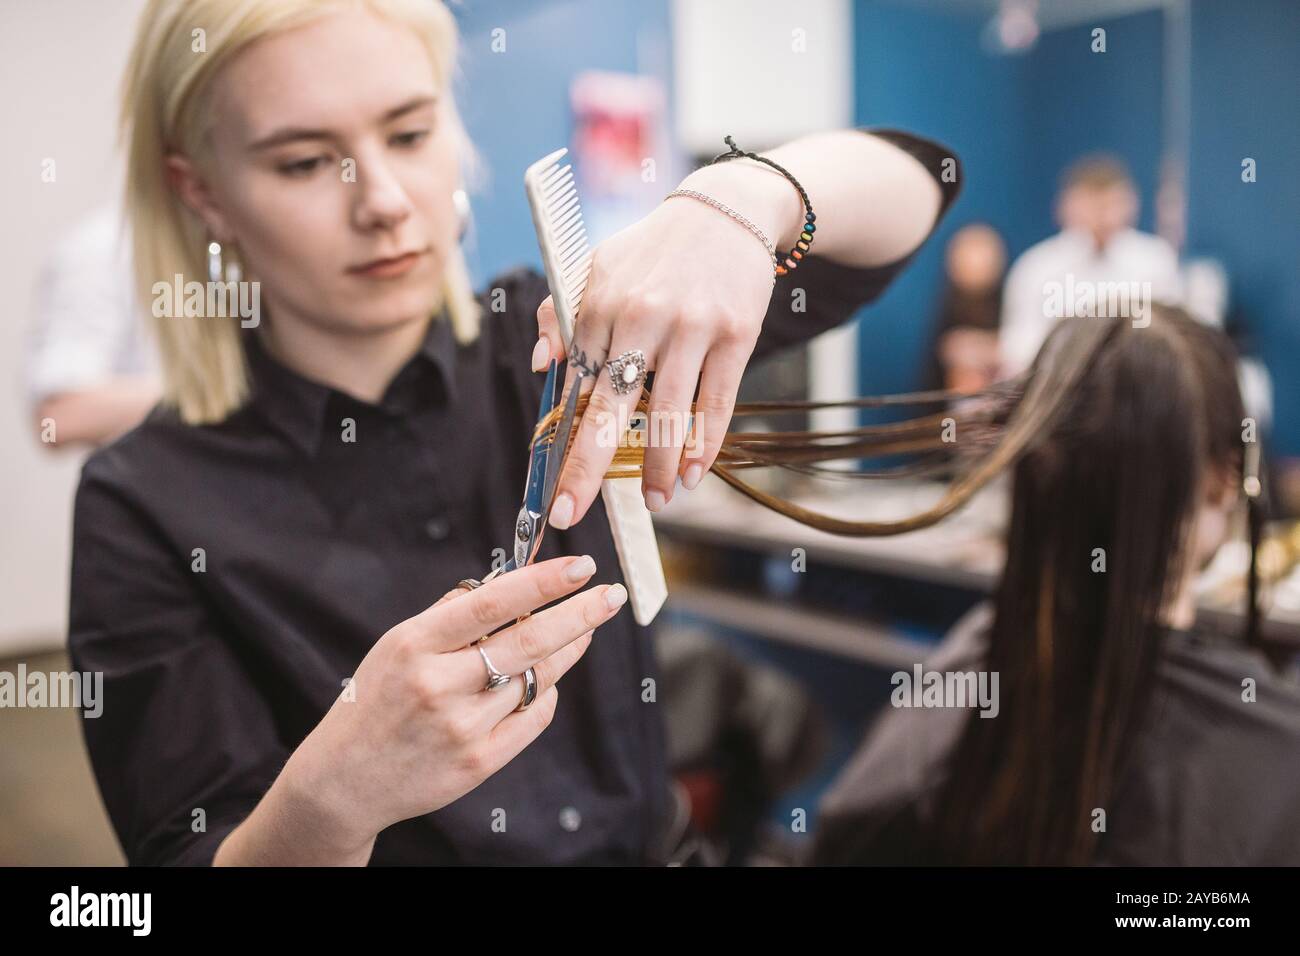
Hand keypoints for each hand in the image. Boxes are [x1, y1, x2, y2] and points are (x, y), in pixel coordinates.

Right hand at [282, 555, 626, 852]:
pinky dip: (545, 693)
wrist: (346, 779)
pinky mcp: (479, 761)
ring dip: (565, 651)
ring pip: (537, 678)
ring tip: (580, 632)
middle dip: (579, 615)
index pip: (492, 604)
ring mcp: (461, 726)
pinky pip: (534, 716)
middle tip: (612, 595)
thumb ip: (450, 616)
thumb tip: (510, 584)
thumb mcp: (397, 645)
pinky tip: (542, 680)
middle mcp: (438, 684)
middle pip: (528, 641)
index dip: (543, 582)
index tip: (582, 565)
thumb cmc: (378, 699)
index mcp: (415, 644)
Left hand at [533, 165, 793, 529]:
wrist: (727, 210)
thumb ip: (562, 313)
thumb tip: (543, 363)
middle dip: (588, 468)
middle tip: (574, 513)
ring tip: (653, 501)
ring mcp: (692, 327)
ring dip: (657, 467)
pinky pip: (718, 402)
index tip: (553, 487)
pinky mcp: (736, 334)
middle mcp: (643, 317)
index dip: (562, 442)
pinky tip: (692, 473)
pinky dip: (705, 444)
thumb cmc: (656, 250)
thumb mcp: (597, 266)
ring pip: (669, 414)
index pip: (576, 387)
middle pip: (611, 407)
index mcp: (601, 304)